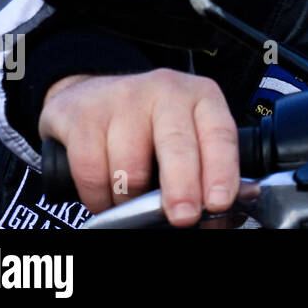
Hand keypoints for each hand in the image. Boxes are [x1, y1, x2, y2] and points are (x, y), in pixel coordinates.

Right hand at [38, 68, 239, 226]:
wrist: (91, 95)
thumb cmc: (149, 124)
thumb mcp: (187, 135)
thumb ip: (205, 170)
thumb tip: (221, 216)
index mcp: (202, 97)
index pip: (219, 134)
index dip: (222, 170)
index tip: (219, 201)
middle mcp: (166, 91)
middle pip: (177, 145)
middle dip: (182, 187)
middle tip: (184, 217)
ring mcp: (124, 99)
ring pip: (131, 166)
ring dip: (131, 200)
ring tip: (133, 205)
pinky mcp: (85, 115)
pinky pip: (91, 170)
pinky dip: (99, 197)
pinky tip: (106, 199)